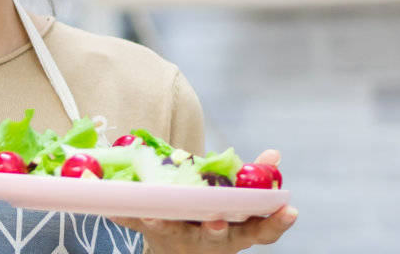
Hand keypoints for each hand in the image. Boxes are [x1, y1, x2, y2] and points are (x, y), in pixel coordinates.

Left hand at [108, 150, 298, 253]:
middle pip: (216, 237)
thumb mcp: (237, 204)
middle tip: (216, 221)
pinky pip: (135, 224)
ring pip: (173, 233)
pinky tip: (111, 209)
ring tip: (155, 217)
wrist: (179, 251)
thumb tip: (273, 156)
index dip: (276, 223)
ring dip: (164, 225)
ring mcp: (180, 238)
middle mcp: (210, 240)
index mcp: (237, 231)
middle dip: (216, 230)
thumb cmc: (213, 219)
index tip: (289, 210)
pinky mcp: (150, 232)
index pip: (262, 232)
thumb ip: (254, 180)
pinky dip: (124, 215)